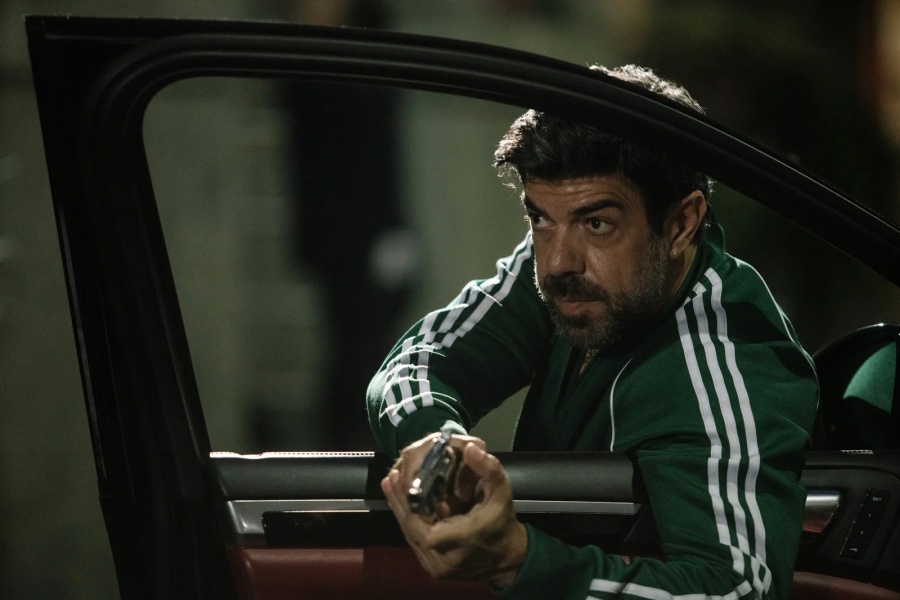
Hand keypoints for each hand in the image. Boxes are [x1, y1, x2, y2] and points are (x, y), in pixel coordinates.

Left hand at [381, 441, 527, 586]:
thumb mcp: (500, 493)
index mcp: (456, 542)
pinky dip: (408, 521)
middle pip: (409, 528)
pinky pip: (415, 541)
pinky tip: (402, 503)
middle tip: (390, 477)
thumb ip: (488, 469)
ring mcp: (434, 566)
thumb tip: (471, 448)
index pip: (419, 524)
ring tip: (391, 485)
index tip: (397, 477)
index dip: (405, 502)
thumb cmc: (502, 523)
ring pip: (409, 535)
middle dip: (398, 501)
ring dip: (400, 510)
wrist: (508, 557)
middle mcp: (441, 559)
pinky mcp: (432, 567)